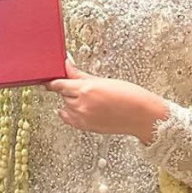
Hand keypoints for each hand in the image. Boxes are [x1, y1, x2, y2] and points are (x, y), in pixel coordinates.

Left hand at [45, 60, 168, 143]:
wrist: (142, 115)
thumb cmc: (130, 96)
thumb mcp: (103, 80)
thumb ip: (80, 74)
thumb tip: (67, 65)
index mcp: (86, 89)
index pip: (59, 84)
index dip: (53, 80)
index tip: (49, 77)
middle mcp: (81, 104)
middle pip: (62, 94)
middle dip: (66, 89)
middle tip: (77, 84)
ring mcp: (83, 118)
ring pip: (66, 106)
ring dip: (70, 100)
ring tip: (86, 97)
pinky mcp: (86, 127)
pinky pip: (69, 119)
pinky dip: (69, 113)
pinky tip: (76, 108)